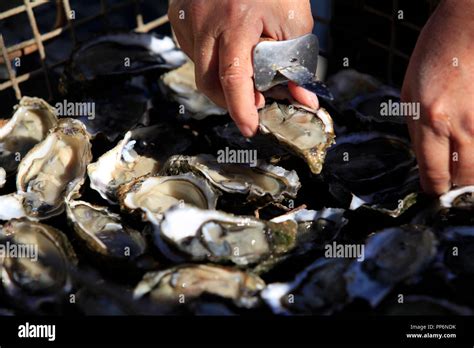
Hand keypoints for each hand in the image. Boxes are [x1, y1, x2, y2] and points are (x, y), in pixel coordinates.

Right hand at [168, 0, 317, 136]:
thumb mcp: (295, 21)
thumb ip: (297, 64)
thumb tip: (302, 100)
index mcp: (236, 20)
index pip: (233, 77)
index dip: (240, 108)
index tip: (250, 127)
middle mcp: (204, 20)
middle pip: (208, 81)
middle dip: (229, 100)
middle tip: (251, 101)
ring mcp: (186, 16)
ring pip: (199, 67)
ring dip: (220, 76)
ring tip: (242, 59)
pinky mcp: (177, 14)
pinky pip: (192, 50)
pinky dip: (210, 57)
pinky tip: (225, 44)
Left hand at [401, 0, 473, 194]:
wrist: (466, 29)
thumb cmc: (433, 59)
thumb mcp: (408, 97)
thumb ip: (417, 134)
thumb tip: (425, 163)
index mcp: (431, 121)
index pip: (434, 173)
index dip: (433, 187)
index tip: (433, 188)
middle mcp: (462, 125)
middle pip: (465, 178)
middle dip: (455, 184)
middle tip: (450, 178)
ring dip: (472, 170)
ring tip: (462, 161)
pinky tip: (470, 142)